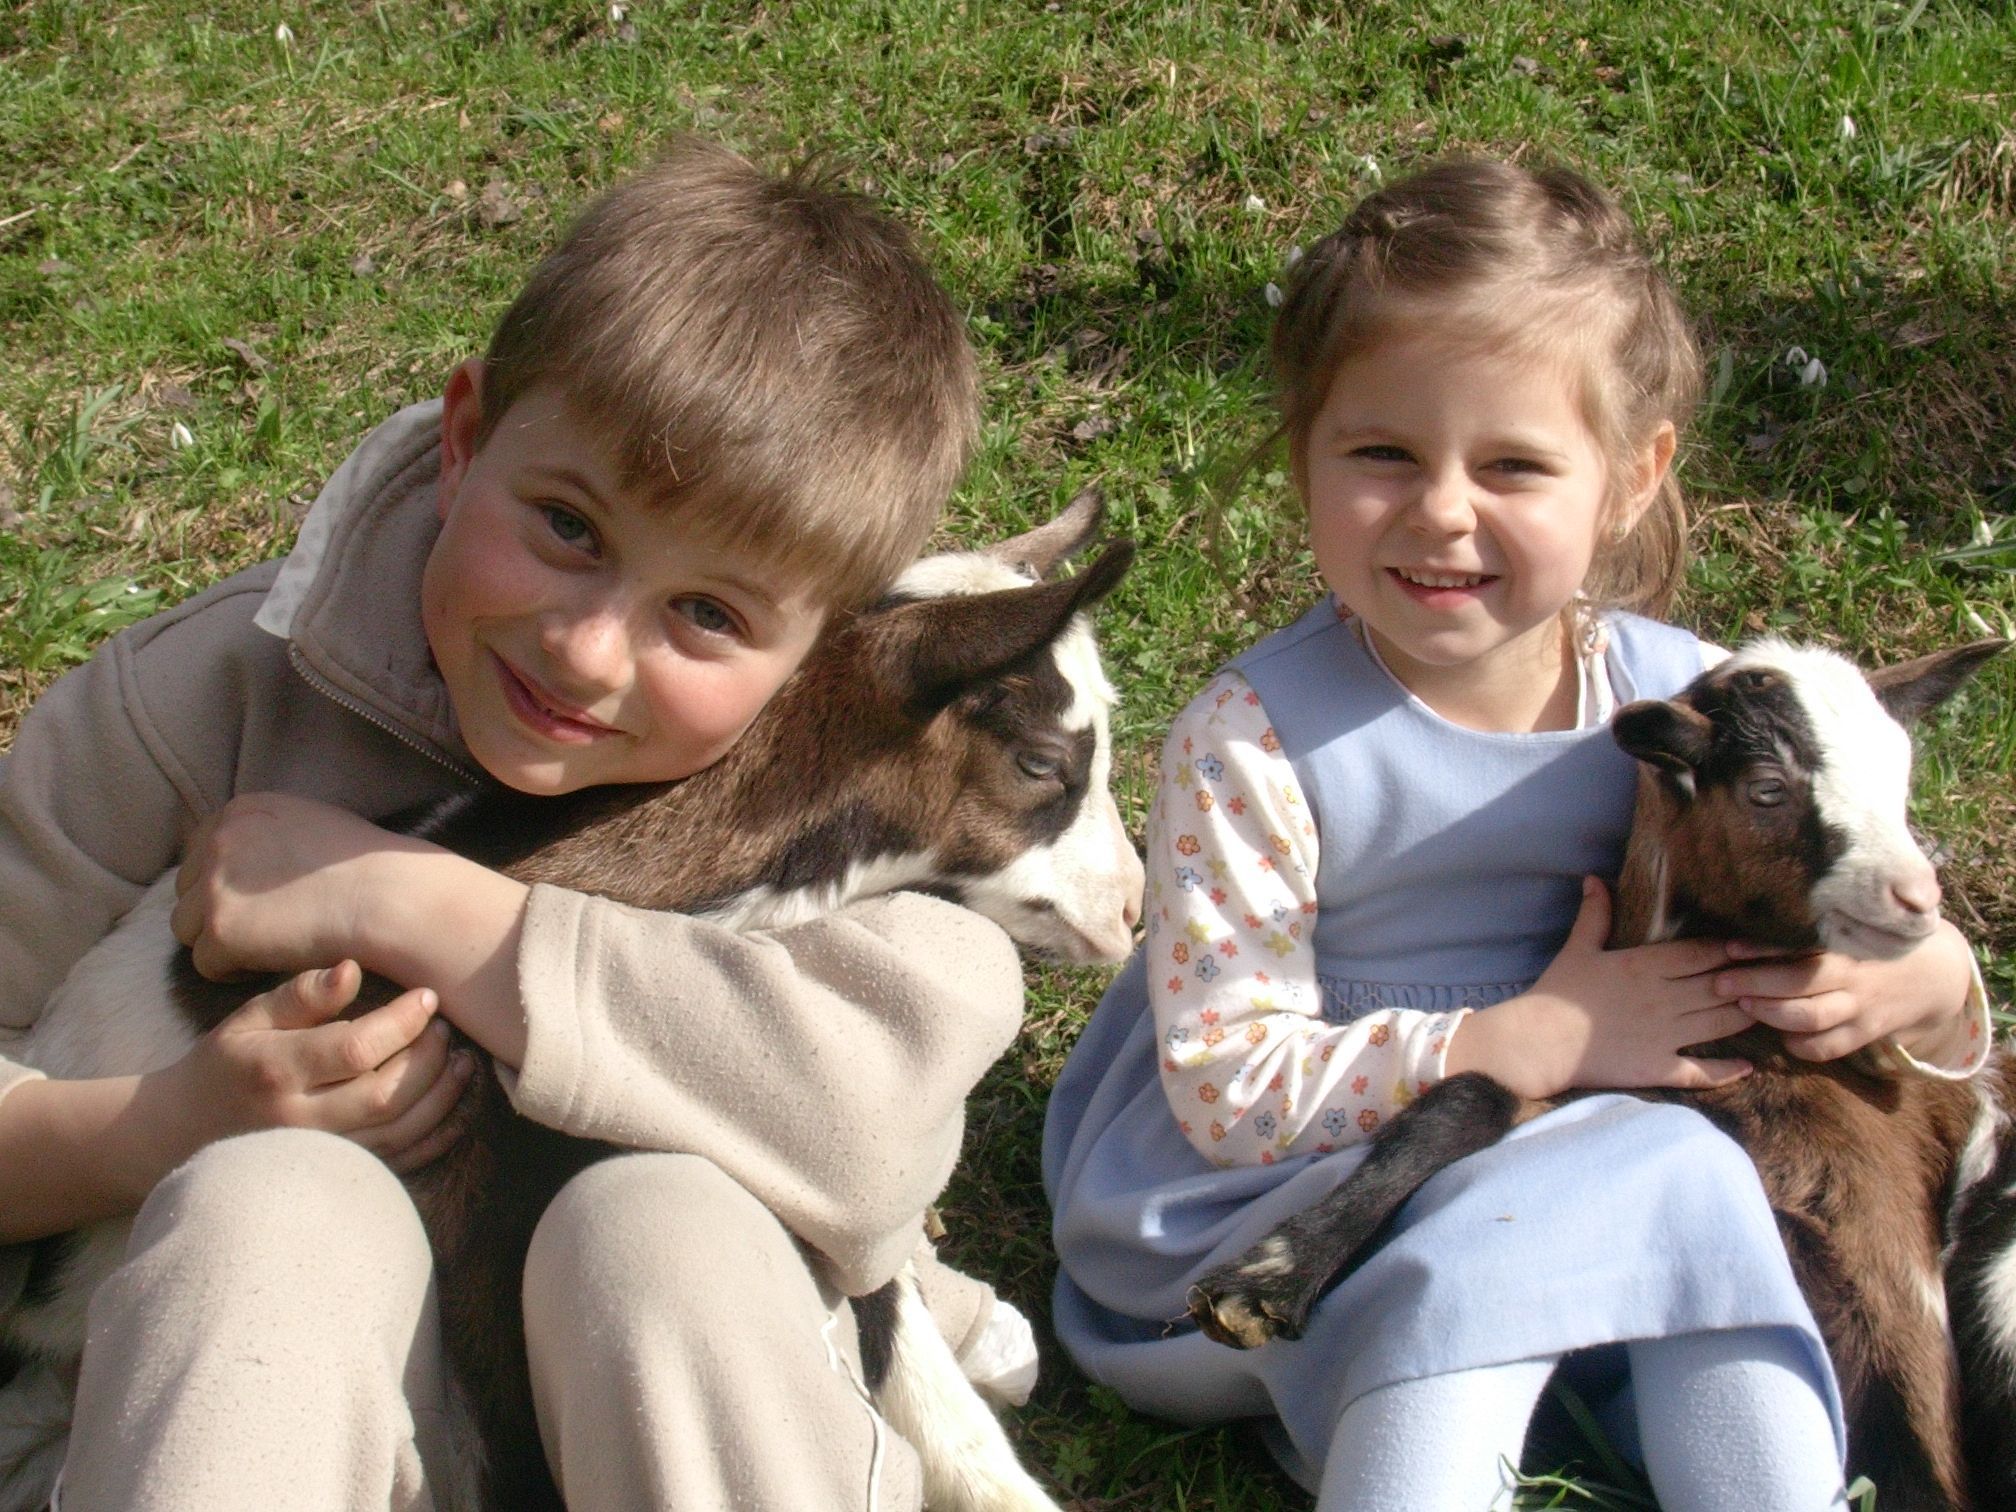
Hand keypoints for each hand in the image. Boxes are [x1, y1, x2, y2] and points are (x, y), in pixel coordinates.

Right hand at [142, 960, 476, 1176]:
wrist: (184, 1133)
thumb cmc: (228, 1063)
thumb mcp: (250, 1018)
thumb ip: (302, 994)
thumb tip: (352, 969)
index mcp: (275, 1072)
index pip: (355, 1049)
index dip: (402, 1022)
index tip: (427, 997)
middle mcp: (299, 1120)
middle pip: (386, 1094)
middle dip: (429, 1057)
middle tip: (446, 1027)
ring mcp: (320, 1154)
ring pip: (401, 1131)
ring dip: (444, 1095)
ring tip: (462, 1060)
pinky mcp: (337, 1173)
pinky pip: (401, 1161)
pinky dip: (438, 1134)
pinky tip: (456, 1102)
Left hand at [171, 793, 434, 979]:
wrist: (388, 897)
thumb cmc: (366, 866)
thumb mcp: (307, 824)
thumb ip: (264, 836)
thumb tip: (245, 863)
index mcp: (241, 811)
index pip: (200, 853)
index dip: (227, 884)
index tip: (259, 902)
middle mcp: (219, 840)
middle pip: (187, 890)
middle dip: (219, 911)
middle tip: (265, 927)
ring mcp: (215, 884)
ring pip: (188, 928)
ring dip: (222, 941)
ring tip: (269, 946)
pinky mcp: (221, 929)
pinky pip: (206, 963)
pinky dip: (235, 970)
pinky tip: (274, 961)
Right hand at [1447, 877, 1755, 1098]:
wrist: (1537, 1042)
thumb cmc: (1557, 993)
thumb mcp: (1577, 948)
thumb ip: (1594, 914)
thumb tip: (1596, 878)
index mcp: (1645, 966)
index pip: (1703, 953)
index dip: (1734, 948)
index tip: (1759, 944)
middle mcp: (1663, 999)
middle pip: (1722, 985)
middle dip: (1753, 980)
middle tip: (1782, 976)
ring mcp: (1664, 1035)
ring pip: (1721, 1024)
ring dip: (1749, 1016)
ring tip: (1773, 1010)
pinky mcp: (1657, 1067)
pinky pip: (1701, 1071)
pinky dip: (1727, 1071)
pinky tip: (1748, 1066)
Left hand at [1717, 915, 1976, 1063]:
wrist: (1936, 975)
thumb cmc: (1880, 943)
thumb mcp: (1856, 927)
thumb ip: (1816, 926)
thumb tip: (1762, 908)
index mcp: (1848, 946)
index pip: (1801, 948)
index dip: (1763, 949)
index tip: (1730, 947)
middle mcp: (1854, 978)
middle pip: (1798, 984)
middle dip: (1754, 984)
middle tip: (1721, 981)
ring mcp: (1860, 1009)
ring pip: (1809, 1018)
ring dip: (1771, 1014)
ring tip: (1743, 1005)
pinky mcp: (1865, 1034)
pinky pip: (1827, 1048)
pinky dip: (1800, 1045)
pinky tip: (1780, 1035)